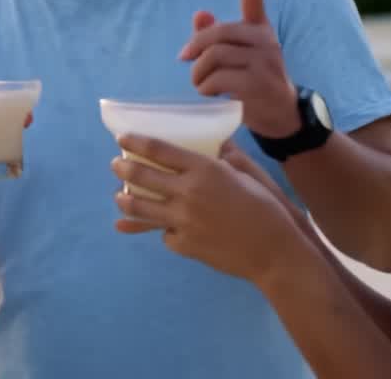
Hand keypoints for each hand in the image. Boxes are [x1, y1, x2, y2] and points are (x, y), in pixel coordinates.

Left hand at [110, 134, 303, 283]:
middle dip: (124, 168)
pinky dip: (165, 229)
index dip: (137, 142)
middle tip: (116, 165)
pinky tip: (163, 228)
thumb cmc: (266, 208)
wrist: (274, 252)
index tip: (122, 138)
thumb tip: (217, 145)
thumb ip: (225, 159)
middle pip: (143, 176)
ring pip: (142, 208)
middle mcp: (188, 193)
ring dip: (126, 200)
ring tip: (119, 197)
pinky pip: (165, 234)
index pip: (160, 151)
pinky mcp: (183, 244)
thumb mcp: (246, 175)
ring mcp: (182, 221)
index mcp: (204, 170)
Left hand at [179, 0, 299, 137]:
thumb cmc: (253, 81)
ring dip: (197, 72)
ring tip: (199, 83)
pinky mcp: (258, 85)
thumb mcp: (236, 58)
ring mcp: (264, 63)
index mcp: (260, 31)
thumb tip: (200, 14)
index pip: (255, 3)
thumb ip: (216, 37)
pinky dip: (205, 88)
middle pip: (218, 33)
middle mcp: (265, 42)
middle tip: (184, 59)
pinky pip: (218, 80)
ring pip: (214, 56)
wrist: (280, 114)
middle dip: (194, 46)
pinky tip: (209, 94)